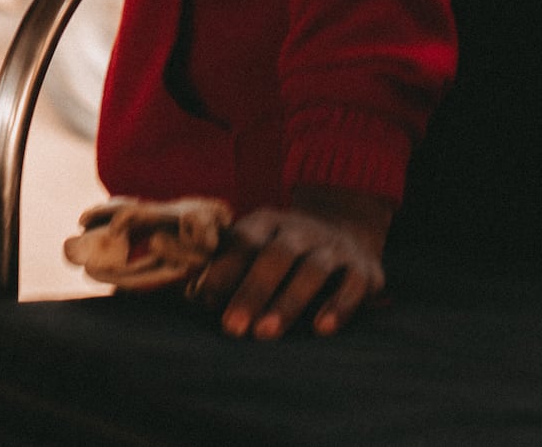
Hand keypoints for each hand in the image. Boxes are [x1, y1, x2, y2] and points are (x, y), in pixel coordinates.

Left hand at [192, 187, 388, 339]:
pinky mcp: (363, 267)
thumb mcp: (258, 244)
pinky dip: (338, 306)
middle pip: (275, 255)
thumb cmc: (286, 249)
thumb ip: (228, 265)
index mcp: (269, 221)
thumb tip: (192, 294)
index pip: (243, 240)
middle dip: (252, 291)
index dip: (223, 269)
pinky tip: (321, 329)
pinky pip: (352, 285)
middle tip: (232, 327)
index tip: (203, 300)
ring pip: (312, 269)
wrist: (347, 226)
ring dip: (287, 302)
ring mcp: (333, 246)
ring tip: (265, 333)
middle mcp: (301, 229)